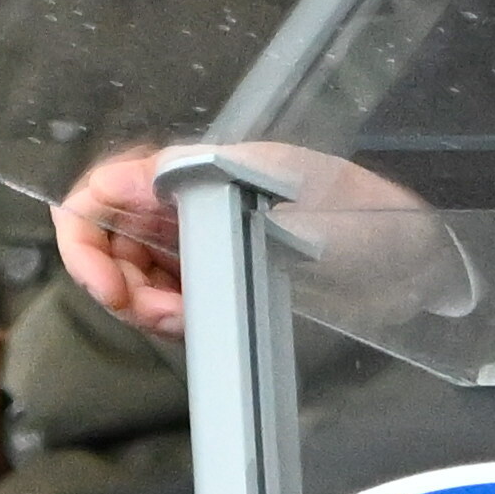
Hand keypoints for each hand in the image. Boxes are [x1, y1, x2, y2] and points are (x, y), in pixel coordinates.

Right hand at [46, 141, 456, 341]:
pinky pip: (167, 301)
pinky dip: (170, 319)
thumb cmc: (358, 212)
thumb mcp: (286, 189)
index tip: (110, 289)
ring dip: (145, 308)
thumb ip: (208, 183)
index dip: (85, 241)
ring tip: (188, 320)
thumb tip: (138, 175)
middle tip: (161, 315)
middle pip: (106, 244)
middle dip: (118, 286)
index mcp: (194, 170)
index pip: (101, 192)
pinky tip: (197, 323)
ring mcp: (199, 241)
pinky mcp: (218, 277)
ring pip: (132, 277)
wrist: (409, 258)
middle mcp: (186, 202)